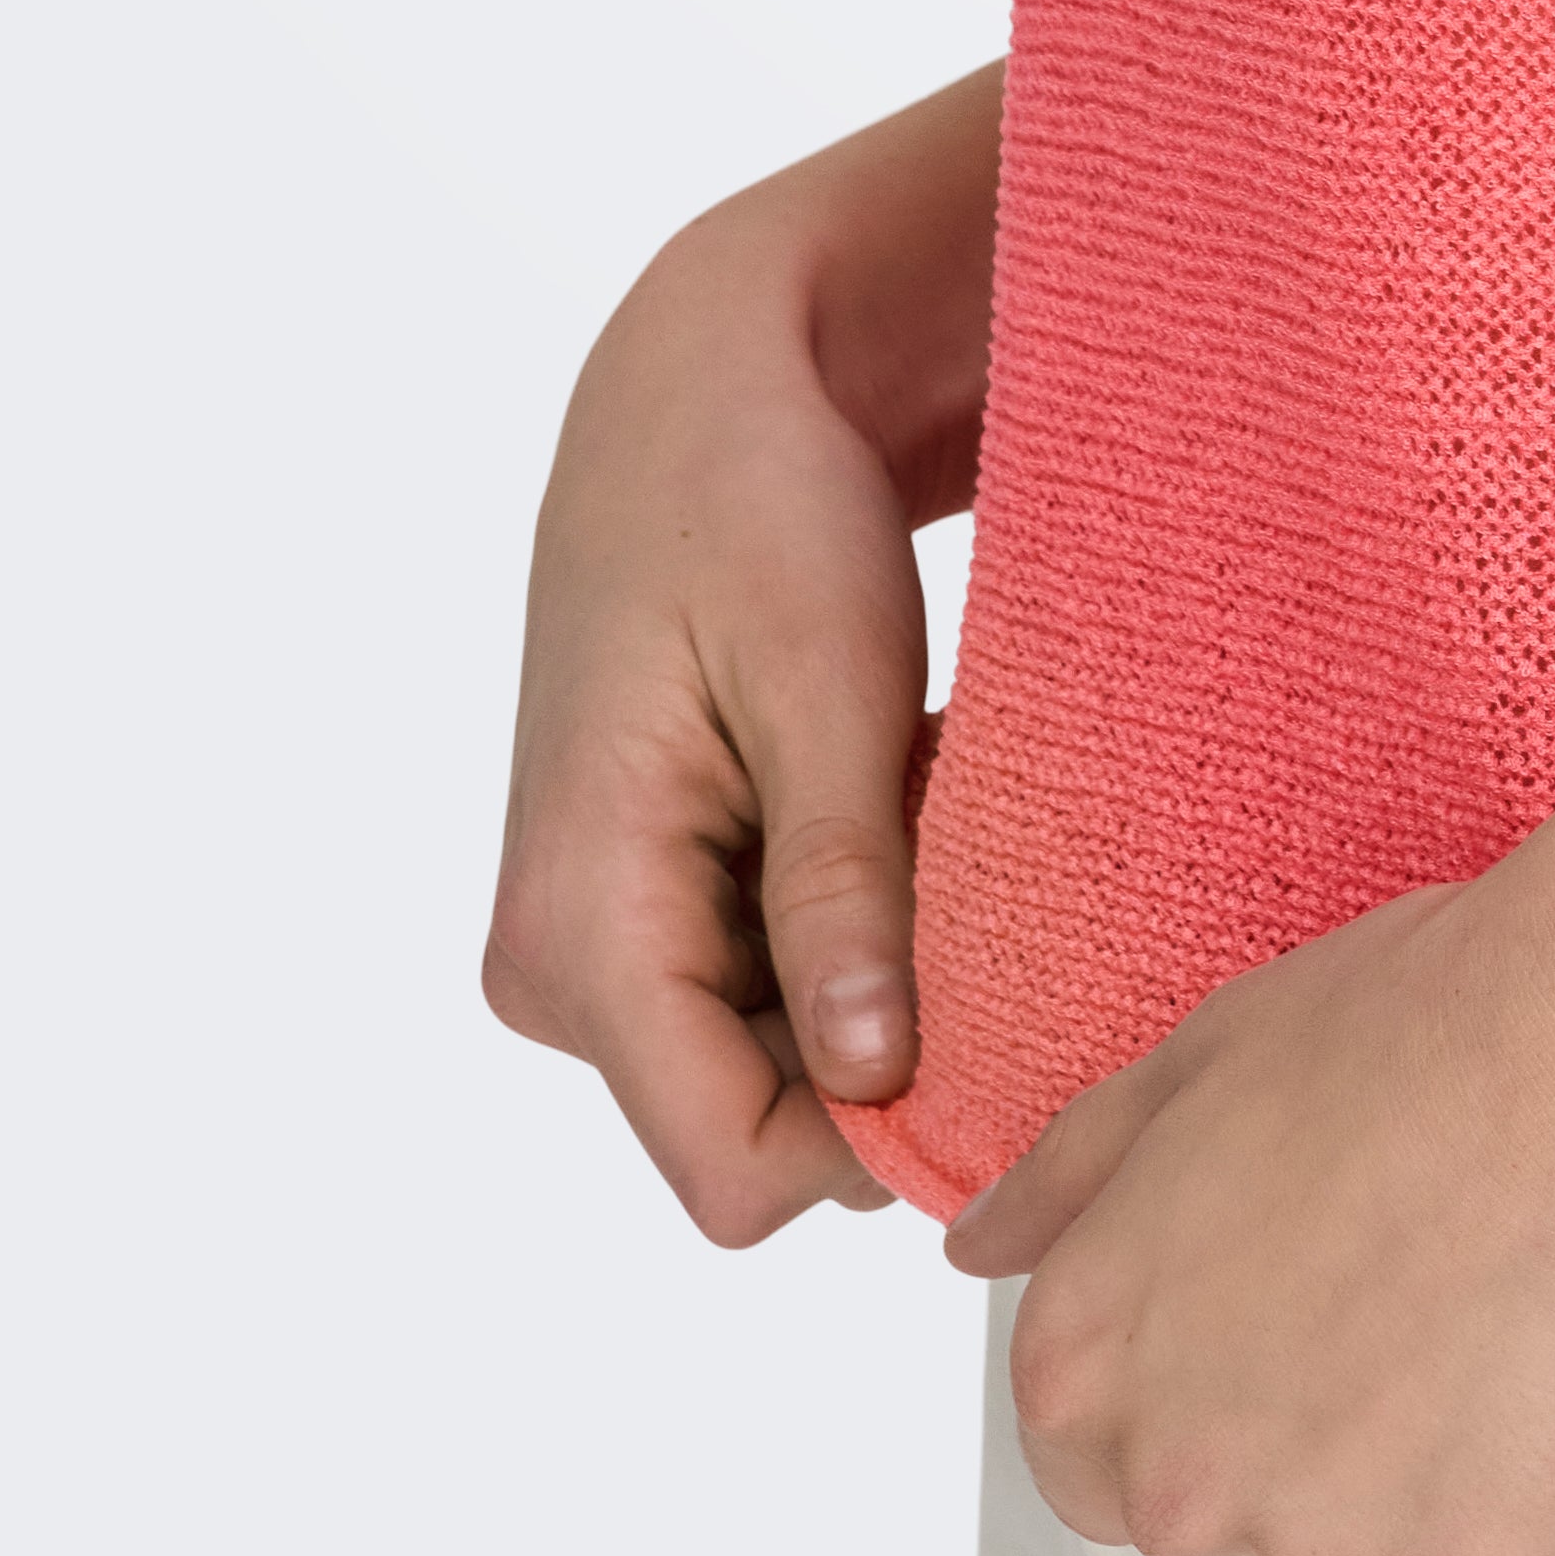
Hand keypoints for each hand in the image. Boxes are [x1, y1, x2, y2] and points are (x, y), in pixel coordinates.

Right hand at [484, 148, 977, 1239]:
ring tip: (918, 811)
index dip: (876, 1132)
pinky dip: (850, 927)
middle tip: (966, 869)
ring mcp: (593, 943)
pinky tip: (884, 808)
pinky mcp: (637, 913)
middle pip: (757, 1124)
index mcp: (578, 925)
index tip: (997, 1016)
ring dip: (877, 971)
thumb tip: (876, 1084)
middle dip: (888, 1037)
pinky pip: (765, 994)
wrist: (693, 390)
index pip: (734, 1166)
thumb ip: (840, 892)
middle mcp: (557, 967)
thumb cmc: (754, 503)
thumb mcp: (824, 685)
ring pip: (774, 1066)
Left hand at [945, 849, 1554, 1555]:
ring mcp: (1324, 1550)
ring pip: (1356, 1534)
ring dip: (1412, 1450)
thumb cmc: (1420, 1032)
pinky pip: (1481, 1554)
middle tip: (1394, 1283)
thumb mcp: (1199, 1058)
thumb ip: (1069, 1179)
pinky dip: (1522, 1477)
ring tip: (1490, 1292)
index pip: (1082, 1448)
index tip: (1267, 1304)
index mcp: (1094, 1360)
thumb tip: (981, 1249)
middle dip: (1292, 1417)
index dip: (1181, 1368)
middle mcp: (1183, 1483)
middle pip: (1215, 1503)